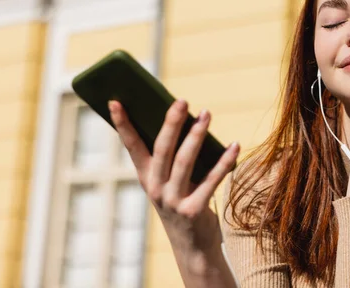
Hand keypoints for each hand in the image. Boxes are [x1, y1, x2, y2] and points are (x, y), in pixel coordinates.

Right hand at [109, 99, 239, 259]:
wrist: (193, 248)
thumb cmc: (183, 205)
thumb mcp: (171, 183)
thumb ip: (174, 158)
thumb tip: (187, 119)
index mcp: (147, 178)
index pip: (131, 146)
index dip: (123, 124)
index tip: (115, 101)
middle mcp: (156, 188)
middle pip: (162, 149)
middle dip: (171, 123)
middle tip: (182, 101)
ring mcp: (173, 201)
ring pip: (184, 161)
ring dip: (197, 135)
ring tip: (206, 113)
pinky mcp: (194, 211)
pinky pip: (211, 180)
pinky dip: (225, 161)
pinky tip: (235, 145)